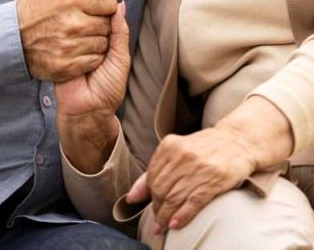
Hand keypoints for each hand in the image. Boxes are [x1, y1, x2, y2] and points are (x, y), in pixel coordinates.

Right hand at [17, 0, 126, 81]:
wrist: (13, 37)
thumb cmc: (43, 9)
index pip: (110, 3)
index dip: (104, 6)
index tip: (93, 9)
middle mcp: (72, 22)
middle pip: (108, 24)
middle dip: (100, 23)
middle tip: (84, 23)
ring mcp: (69, 46)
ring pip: (103, 44)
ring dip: (96, 41)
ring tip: (79, 37)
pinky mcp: (65, 66)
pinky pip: (93, 60)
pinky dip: (90, 57)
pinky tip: (77, 50)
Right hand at [56, 1, 129, 172]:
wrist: (88, 112)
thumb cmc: (108, 87)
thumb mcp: (119, 58)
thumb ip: (119, 32)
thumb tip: (121, 5)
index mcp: (101, 37)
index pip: (103, 12)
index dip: (105, 4)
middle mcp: (85, 38)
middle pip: (90, 16)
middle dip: (97, 23)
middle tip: (104, 45)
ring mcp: (71, 45)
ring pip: (81, 27)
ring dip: (89, 42)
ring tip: (96, 66)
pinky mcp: (59, 53)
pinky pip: (69, 42)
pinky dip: (78, 52)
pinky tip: (84, 68)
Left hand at [126, 126, 256, 232]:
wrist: (237, 142)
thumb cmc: (204, 149)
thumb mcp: (177, 151)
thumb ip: (154, 171)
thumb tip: (131, 197)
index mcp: (170, 145)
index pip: (152, 177)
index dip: (149, 196)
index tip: (150, 208)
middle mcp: (182, 155)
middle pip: (161, 189)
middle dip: (157, 209)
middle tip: (157, 221)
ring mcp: (198, 167)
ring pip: (174, 198)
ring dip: (166, 217)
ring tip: (163, 226)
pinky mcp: (213, 180)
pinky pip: (192, 202)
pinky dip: (182, 216)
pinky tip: (176, 224)